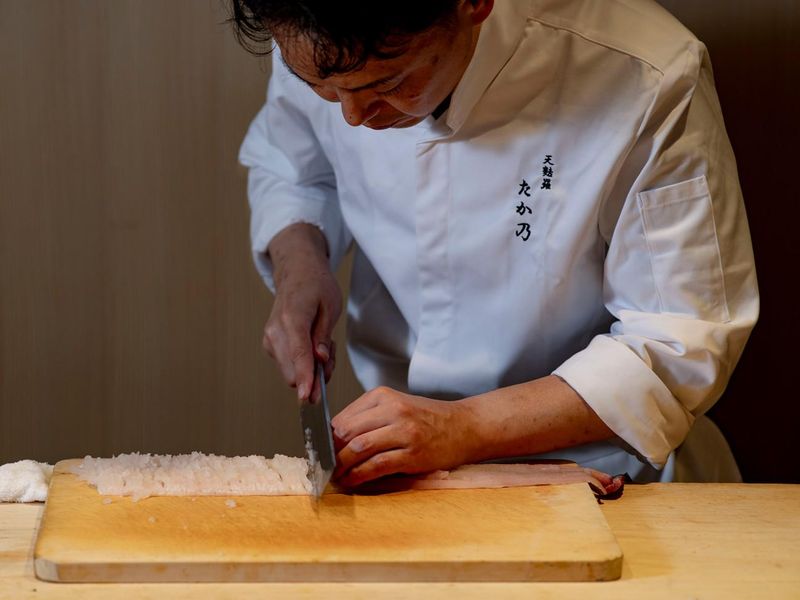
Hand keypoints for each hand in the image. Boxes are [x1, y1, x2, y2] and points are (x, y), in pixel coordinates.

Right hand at [262, 223, 341, 400]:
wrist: (296, 272)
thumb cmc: (316, 286)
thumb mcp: (330, 306)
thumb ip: (323, 336)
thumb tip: (319, 360)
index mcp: (292, 318)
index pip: (299, 354)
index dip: (305, 378)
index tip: (309, 397)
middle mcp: (275, 331)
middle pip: (292, 371)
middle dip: (315, 375)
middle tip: (330, 355)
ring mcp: (269, 339)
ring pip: (291, 373)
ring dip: (310, 369)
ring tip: (322, 345)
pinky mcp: (270, 345)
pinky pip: (288, 366)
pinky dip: (303, 364)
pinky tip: (312, 346)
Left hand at [331, 387, 478, 487]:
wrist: (466, 426)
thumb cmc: (429, 419)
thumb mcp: (397, 407)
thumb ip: (368, 418)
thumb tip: (334, 440)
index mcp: (382, 396)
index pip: (342, 417)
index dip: (325, 438)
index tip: (317, 452)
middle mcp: (392, 410)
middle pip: (346, 432)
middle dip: (329, 454)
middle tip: (321, 467)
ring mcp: (403, 431)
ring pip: (358, 449)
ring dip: (341, 467)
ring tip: (334, 477)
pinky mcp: (412, 453)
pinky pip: (376, 466)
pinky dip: (358, 476)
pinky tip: (351, 482)